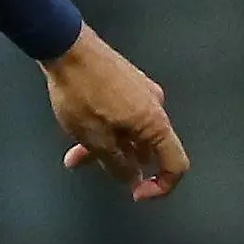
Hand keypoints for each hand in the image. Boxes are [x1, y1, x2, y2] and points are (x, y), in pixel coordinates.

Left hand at [43, 26, 186, 201]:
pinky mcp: (127, 85)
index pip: (176, 164)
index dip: (161, 186)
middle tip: (90, 165)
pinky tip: (78, 132)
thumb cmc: (82, 92)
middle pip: (148, 149)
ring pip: (130, 134)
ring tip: (75, 154)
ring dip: (106, 148)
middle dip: (120, 164)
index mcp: (155, 123)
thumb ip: (118, 165)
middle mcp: (156, 107)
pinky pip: (122, 117)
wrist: (68, 49)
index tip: (136, 194)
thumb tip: (132, 180)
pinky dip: (105, 130)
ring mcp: (142, 94)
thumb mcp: (96, 140)